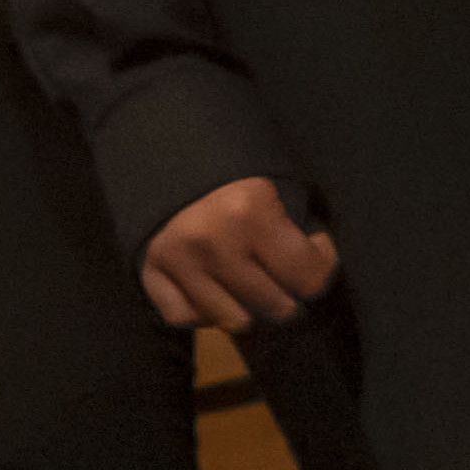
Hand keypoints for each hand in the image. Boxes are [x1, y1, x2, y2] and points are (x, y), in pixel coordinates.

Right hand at [138, 174, 342, 332]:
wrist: (161, 148)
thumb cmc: (236, 168)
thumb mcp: (277, 181)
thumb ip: (298, 223)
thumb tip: (313, 272)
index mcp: (250, 209)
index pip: (310, 279)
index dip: (320, 266)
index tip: (311, 247)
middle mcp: (212, 240)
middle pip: (277, 308)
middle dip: (288, 292)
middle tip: (281, 270)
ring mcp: (176, 260)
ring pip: (235, 321)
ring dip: (247, 306)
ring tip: (248, 280)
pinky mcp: (148, 272)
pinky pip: (186, 318)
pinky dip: (203, 310)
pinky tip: (211, 287)